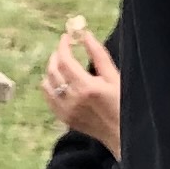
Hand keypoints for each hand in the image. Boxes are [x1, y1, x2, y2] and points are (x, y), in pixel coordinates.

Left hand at [43, 25, 121, 156]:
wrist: (121, 134)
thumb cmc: (122, 102)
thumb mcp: (114, 76)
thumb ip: (98, 54)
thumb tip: (85, 34)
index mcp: (87, 87)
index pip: (65, 60)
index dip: (63, 46)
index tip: (67, 37)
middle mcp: (73, 99)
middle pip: (53, 71)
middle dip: (56, 55)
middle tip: (64, 48)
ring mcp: (66, 110)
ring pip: (47, 84)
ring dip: (51, 70)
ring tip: (61, 63)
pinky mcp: (64, 118)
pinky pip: (48, 98)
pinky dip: (49, 86)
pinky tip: (58, 81)